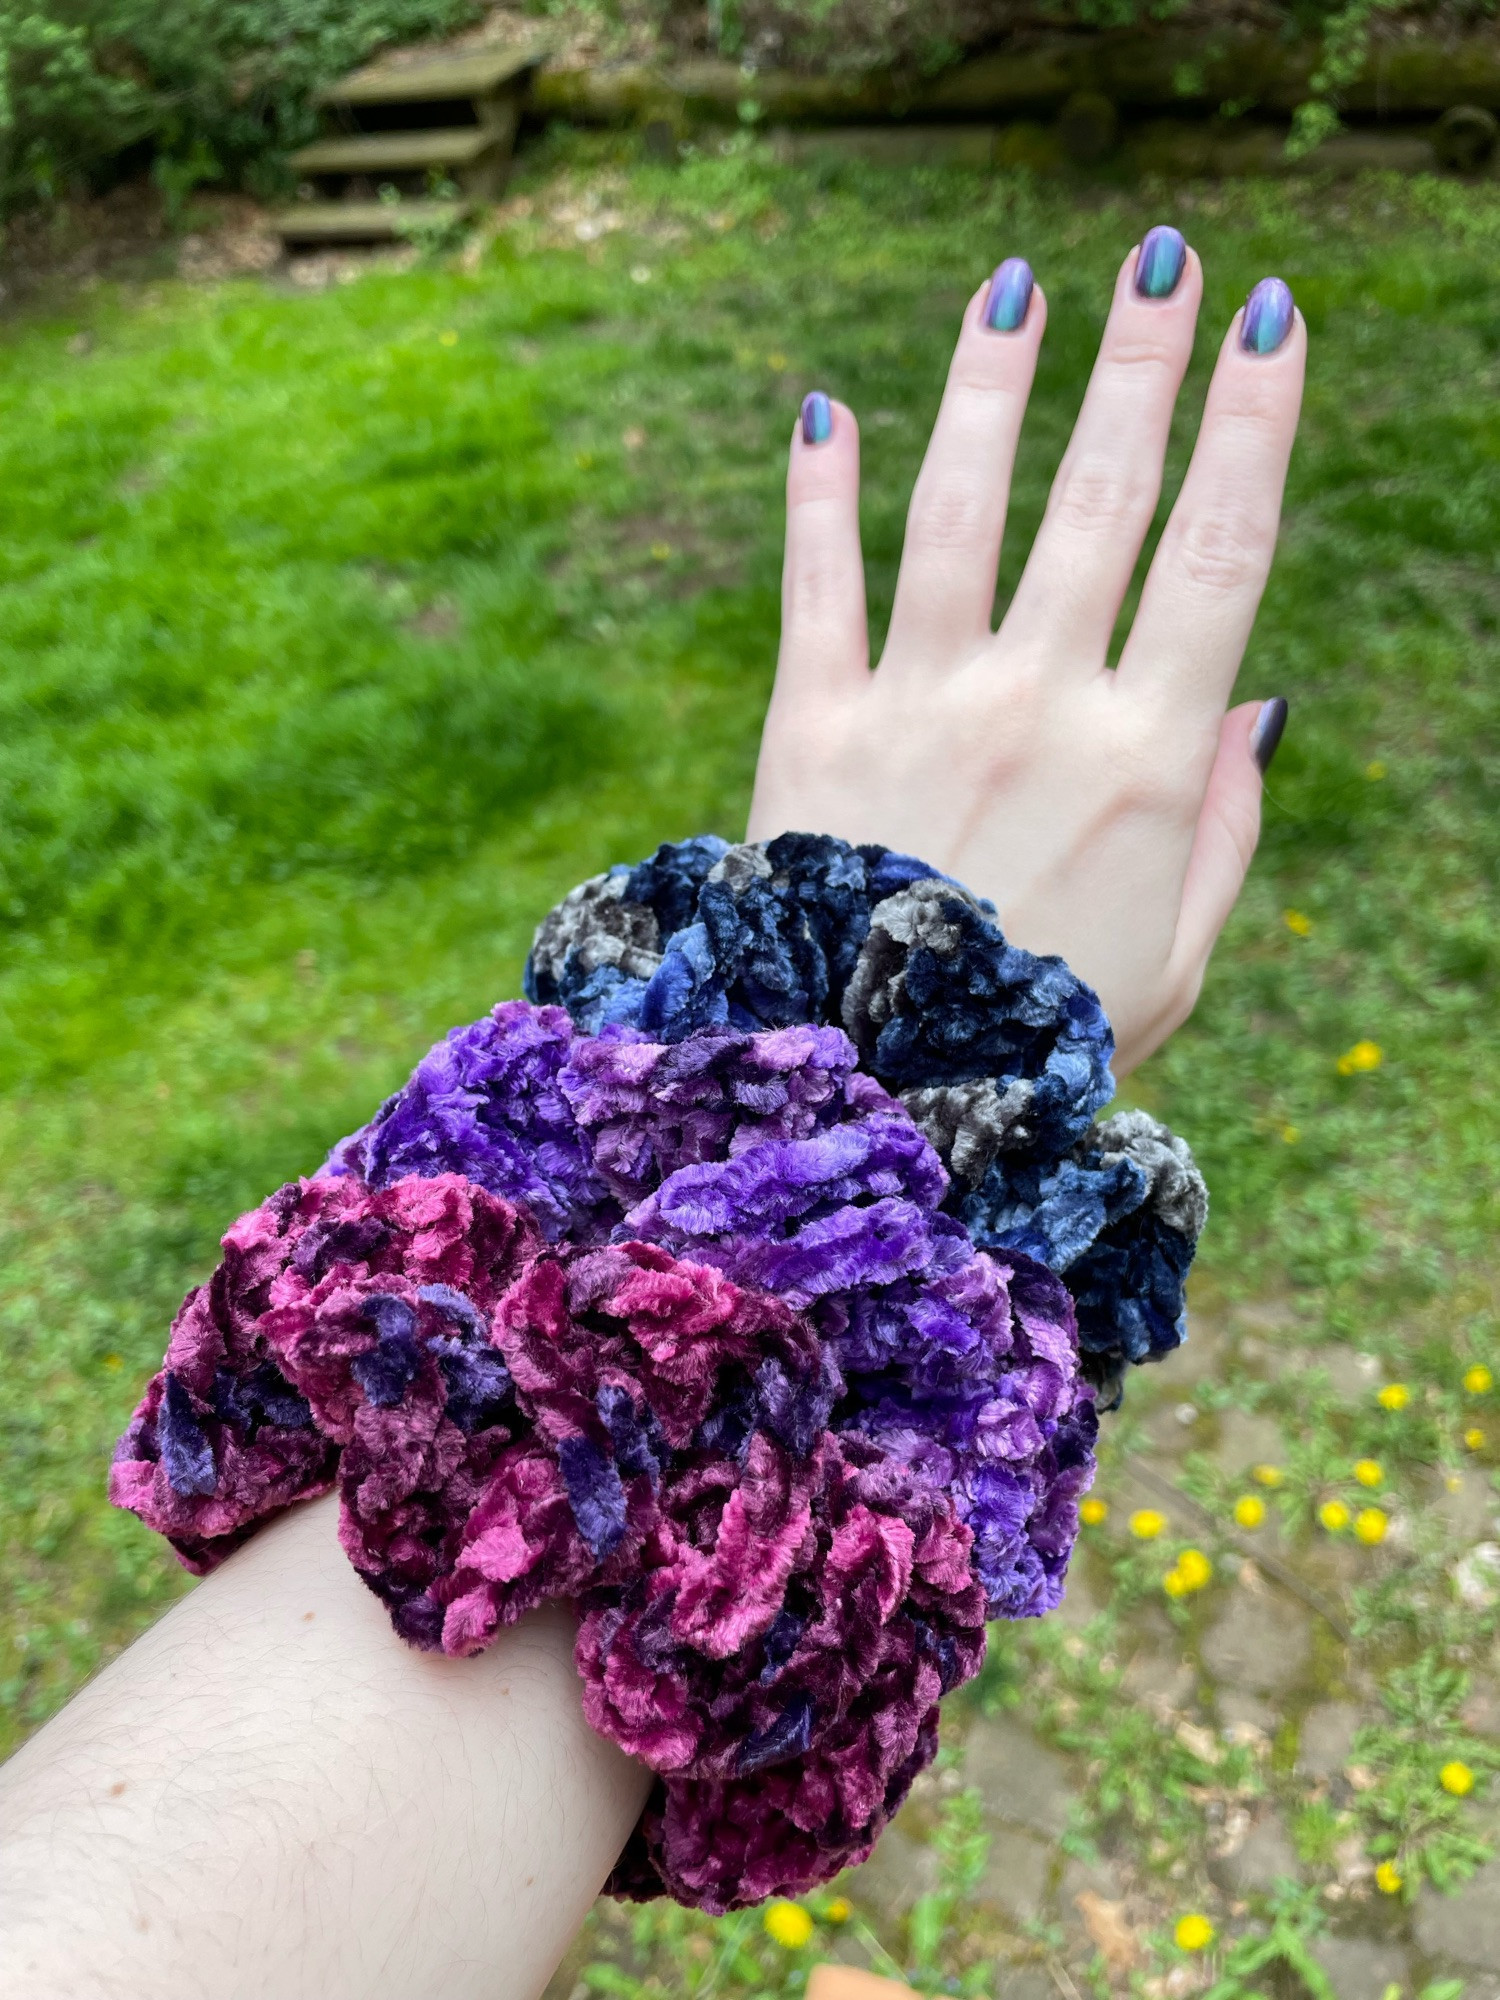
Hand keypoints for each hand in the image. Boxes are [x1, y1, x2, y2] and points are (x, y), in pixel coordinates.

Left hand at [746, 235, 1303, 1076]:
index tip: (1274, 323)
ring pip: (962, 510)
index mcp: (1146, 760)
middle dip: (1143, 364)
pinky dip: (818, 495)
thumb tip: (1265, 700)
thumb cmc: (1042, 1041)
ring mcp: (919, 708)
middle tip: (1166, 260)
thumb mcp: (1177, 956)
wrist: (878, 1105)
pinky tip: (825, 405)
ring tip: (1015, 288)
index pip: (1222, 553)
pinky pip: (816, 587)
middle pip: (1105, 499)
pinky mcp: (811, 730)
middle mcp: (1038, 706)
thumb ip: (1224, 828)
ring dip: (991, 388)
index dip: (1255, 425)